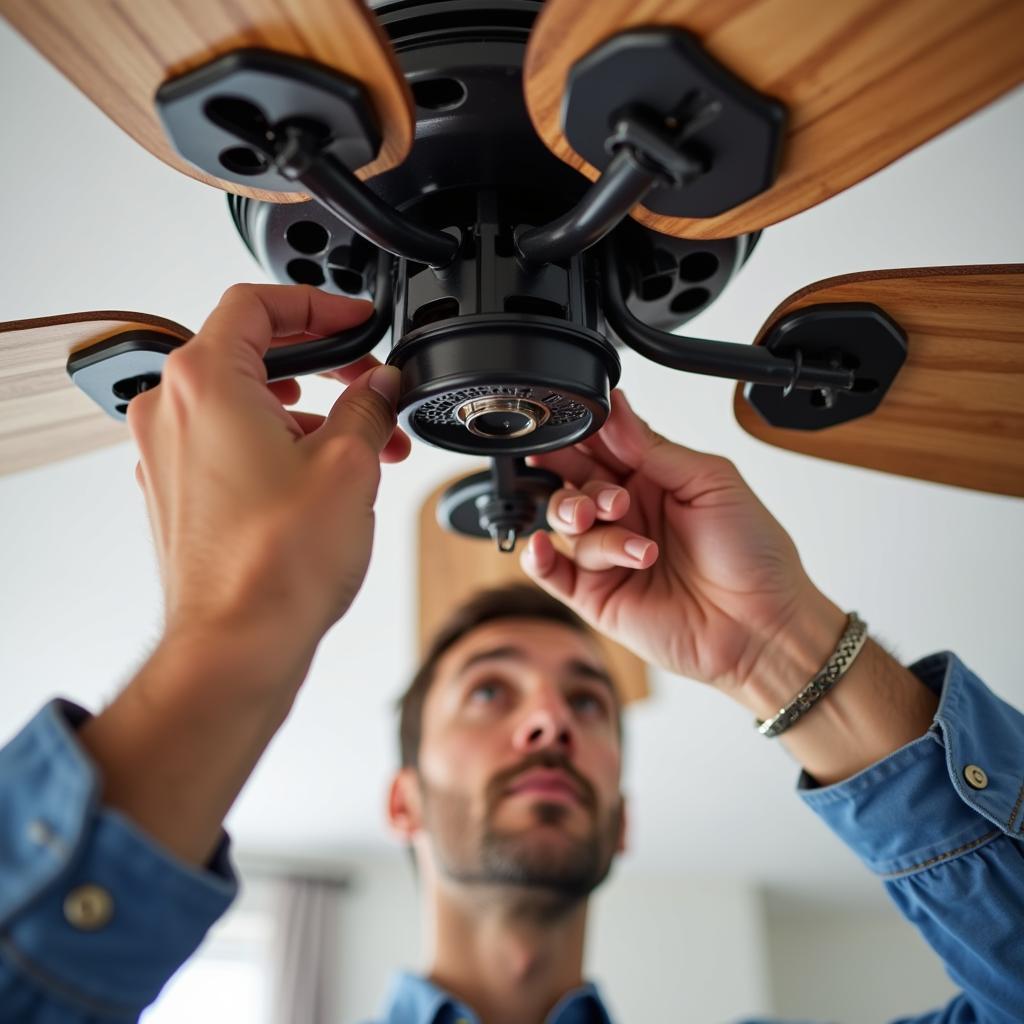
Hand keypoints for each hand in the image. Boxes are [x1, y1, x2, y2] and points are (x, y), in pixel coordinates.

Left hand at [128, 283, 407, 680]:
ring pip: (245, 402)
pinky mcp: (176, 491)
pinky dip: (278, 442)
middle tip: (372, 384)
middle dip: (325, 367)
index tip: (356, 322)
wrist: (236, 644)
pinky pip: (229, 442)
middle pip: (252, 353)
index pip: (257, 304)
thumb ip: (369, 406)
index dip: (318, 305)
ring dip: (310, 411)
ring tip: (368, 442)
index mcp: (205, 382)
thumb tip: (380, 385)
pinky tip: (327, 472)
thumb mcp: (349, 464)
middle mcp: (172, 411)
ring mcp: (166, 454)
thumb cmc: (275, 565)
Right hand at [521, 389, 840, 699]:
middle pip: (573, 479)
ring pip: (562, 521)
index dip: (583, 434)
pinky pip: (551, 574)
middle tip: (605, 494)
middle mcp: (625, 514)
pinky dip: (538, 559)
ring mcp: (608, 555)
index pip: (602, 445)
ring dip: (579, 515)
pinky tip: (541, 547)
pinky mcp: (596, 595)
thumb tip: (616, 407)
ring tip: (624, 531)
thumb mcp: (710, 482)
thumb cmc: (753, 554)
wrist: (764, 624)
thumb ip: (654, 447)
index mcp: (652, 478)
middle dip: (572, 472)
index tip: (574, 424)